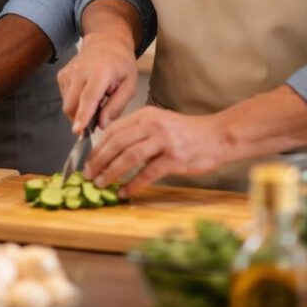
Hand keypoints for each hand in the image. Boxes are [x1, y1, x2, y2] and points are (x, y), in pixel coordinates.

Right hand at [57, 32, 136, 133]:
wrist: (106, 42)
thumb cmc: (121, 65)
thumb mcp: (129, 85)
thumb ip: (117, 106)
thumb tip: (101, 124)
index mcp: (100, 72)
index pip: (89, 97)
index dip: (83, 115)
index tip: (77, 130)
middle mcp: (80, 71)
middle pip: (72, 105)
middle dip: (81, 119)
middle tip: (98, 118)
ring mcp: (68, 72)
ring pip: (67, 104)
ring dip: (79, 110)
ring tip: (96, 101)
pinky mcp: (61, 75)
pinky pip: (65, 98)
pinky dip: (75, 102)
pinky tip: (86, 94)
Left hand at [83, 107, 225, 196]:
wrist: (217, 136)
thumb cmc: (186, 132)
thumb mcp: (159, 122)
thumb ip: (138, 131)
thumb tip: (112, 149)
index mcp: (145, 115)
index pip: (114, 130)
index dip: (98, 147)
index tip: (88, 160)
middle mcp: (152, 125)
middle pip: (117, 143)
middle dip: (99, 160)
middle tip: (89, 174)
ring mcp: (163, 141)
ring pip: (129, 157)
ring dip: (112, 172)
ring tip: (101, 183)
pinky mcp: (174, 158)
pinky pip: (148, 173)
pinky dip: (134, 183)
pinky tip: (125, 191)